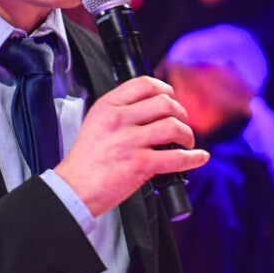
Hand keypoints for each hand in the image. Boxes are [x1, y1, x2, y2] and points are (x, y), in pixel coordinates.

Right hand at [55, 76, 205, 217]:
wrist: (75, 188)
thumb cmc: (86, 160)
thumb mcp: (96, 123)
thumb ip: (120, 112)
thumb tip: (152, 107)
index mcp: (107, 107)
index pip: (144, 84)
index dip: (165, 89)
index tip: (171, 98)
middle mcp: (119, 120)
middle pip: (164, 103)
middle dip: (180, 113)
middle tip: (181, 124)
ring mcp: (130, 142)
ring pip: (173, 127)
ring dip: (187, 134)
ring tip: (186, 142)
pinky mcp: (140, 164)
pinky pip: (176, 157)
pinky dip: (193, 158)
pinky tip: (198, 157)